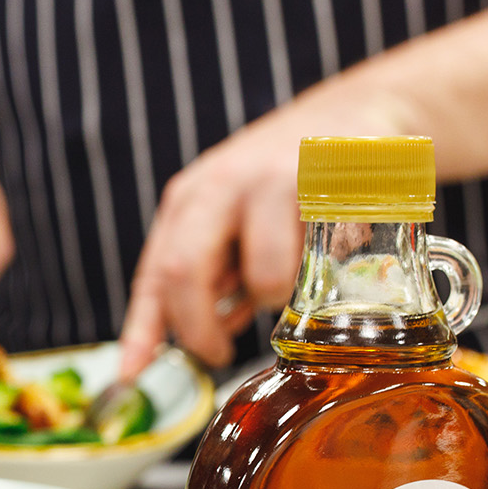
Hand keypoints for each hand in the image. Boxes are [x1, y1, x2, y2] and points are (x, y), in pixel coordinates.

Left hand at [117, 91, 412, 377]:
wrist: (356, 112)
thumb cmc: (288, 177)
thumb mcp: (232, 220)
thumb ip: (214, 276)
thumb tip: (203, 336)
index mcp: (191, 197)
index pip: (155, 272)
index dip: (140, 330)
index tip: (131, 376)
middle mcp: (223, 184)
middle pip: (185, 271)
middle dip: (200, 329)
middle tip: (218, 353)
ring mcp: (274, 179)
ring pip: (265, 277)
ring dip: (278, 298)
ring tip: (294, 274)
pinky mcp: (326, 183)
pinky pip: (322, 261)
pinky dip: (328, 272)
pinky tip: (335, 245)